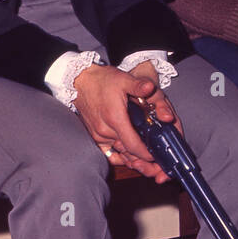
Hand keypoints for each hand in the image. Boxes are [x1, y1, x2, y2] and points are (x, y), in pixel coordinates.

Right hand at [72, 61, 173, 182]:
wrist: (80, 81)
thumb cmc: (102, 80)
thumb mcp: (123, 79)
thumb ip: (139, 85)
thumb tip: (151, 87)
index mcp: (115, 119)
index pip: (134, 146)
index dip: (147, 154)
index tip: (157, 156)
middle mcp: (104, 131)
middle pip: (129, 152)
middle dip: (144, 157)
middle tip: (157, 159)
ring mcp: (98, 136)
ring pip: (120, 153)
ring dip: (133, 156)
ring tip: (148, 157)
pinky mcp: (94, 137)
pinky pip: (109, 153)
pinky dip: (120, 156)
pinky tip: (130, 155)